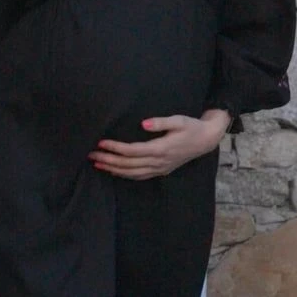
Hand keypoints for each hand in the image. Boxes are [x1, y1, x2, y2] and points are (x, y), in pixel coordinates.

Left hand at [88, 112, 229, 179]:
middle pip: (128, 164)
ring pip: (132, 173)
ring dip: (113, 169)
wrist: (206, 140)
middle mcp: (158, 162)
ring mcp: (159, 168)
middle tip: (91, 154)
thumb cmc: (191, 127)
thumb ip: (161, 122)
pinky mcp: (161, 170)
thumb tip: (144, 123)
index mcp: (160, 149)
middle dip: (108, 159)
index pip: (132, 151)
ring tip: (97, 163)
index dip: (115, 148)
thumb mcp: (179, 120)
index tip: (101, 142)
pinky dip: (125, 175)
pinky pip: (139, 176)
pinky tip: (114, 172)